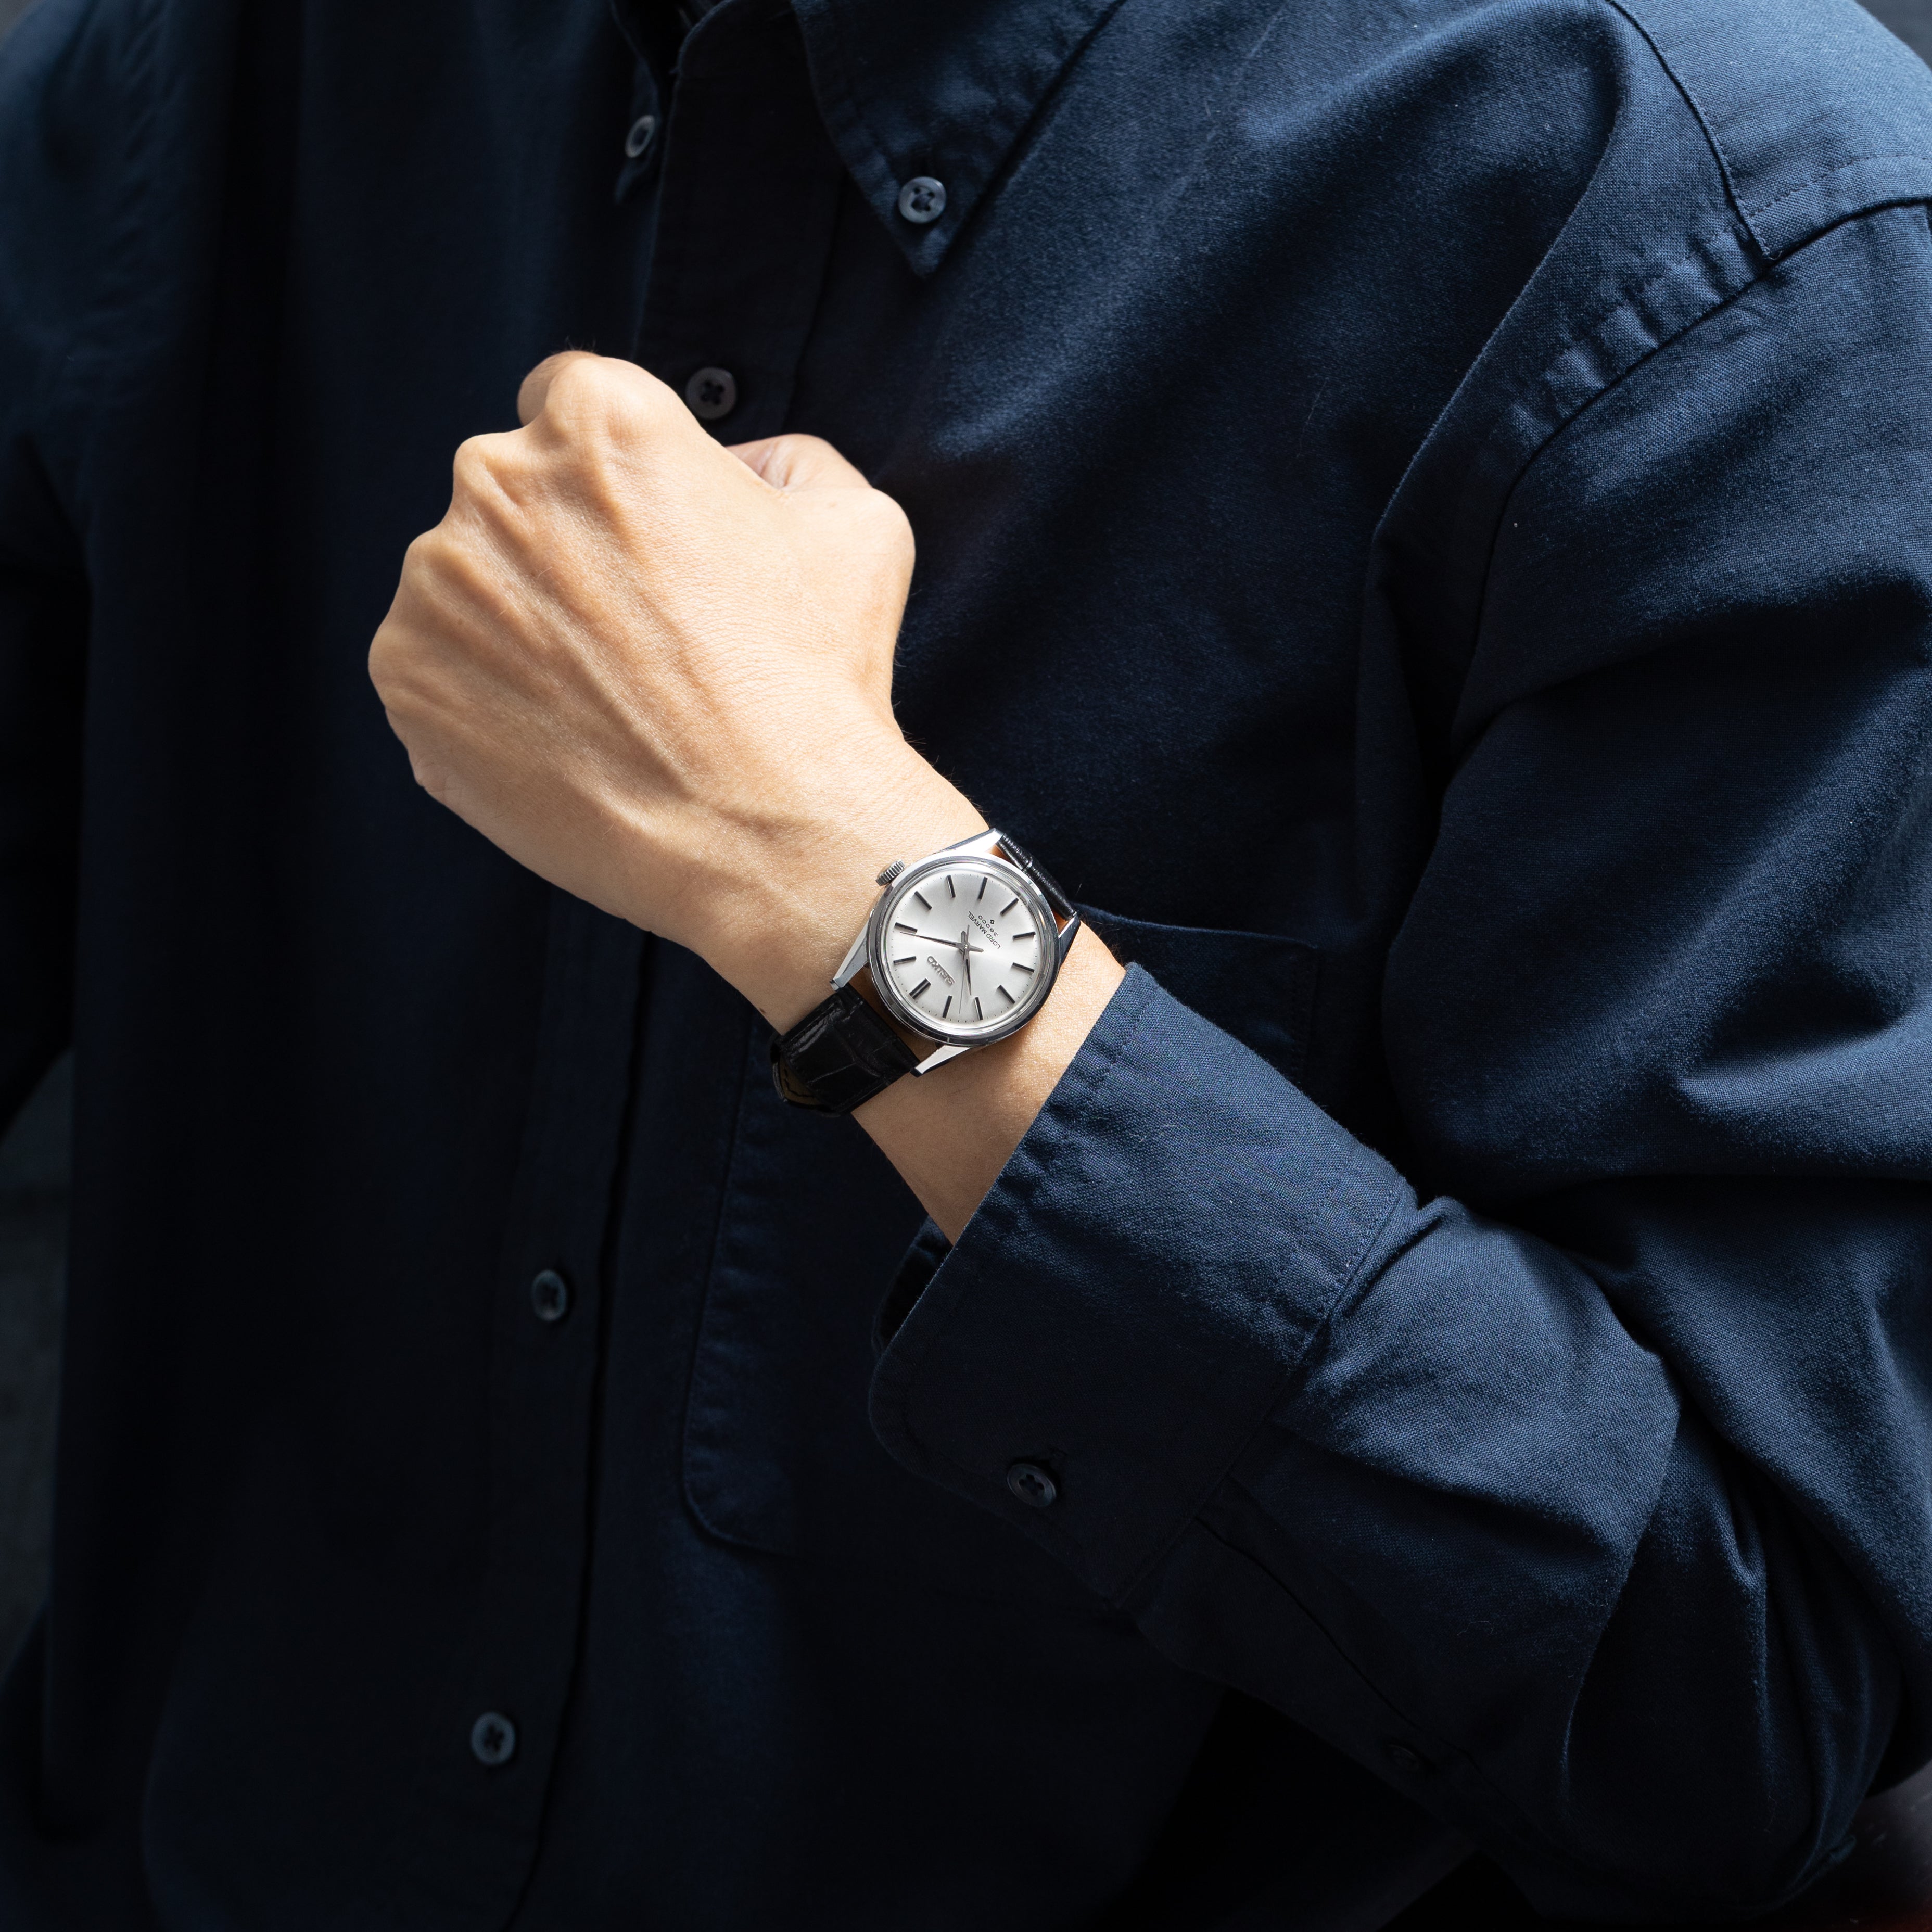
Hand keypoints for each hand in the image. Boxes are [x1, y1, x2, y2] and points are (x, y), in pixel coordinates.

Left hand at [368, 351, 977, 1021]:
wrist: (769, 834)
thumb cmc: (821, 680)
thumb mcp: (857, 524)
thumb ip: (786, 463)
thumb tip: (739, 470)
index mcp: (600, 419)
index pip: (567, 400)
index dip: (612, 471)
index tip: (639, 533)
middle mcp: (496, 480)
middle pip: (511, 491)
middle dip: (562, 545)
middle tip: (638, 633)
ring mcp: (437, 584)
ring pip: (468, 584)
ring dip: (520, 624)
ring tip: (608, 700)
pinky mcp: (403, 678)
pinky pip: (434, 669)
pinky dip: (485, 700)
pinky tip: (567, 741)